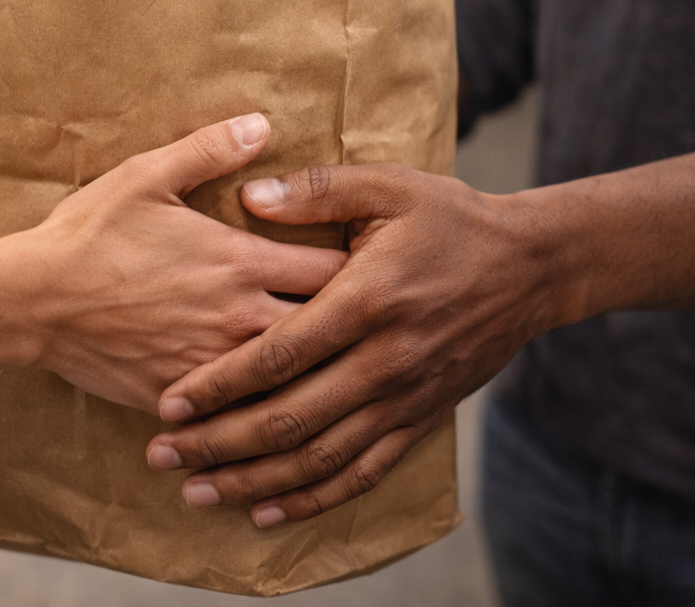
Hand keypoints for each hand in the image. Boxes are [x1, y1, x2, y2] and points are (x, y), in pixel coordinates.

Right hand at [0, 115, 348, 409]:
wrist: (32, 301)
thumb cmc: (90, 234)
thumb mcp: (148, 175)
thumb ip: (211, 149)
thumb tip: (264, 124)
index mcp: (240, 261)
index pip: (335, 270)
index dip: (364, 269)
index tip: (377, 268)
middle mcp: (239, 317)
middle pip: (329, 334)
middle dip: (355, 330)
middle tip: (373, 325)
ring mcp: (213, 364)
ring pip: (293, 384)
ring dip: (320, 377)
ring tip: (346, 375)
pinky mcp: (184, 398)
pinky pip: (241, 416)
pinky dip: (265, 413)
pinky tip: (282, 412)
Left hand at [143, 130, 694, 526]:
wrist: (533, 267)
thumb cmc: (451, 220)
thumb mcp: (387, 185)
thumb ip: (315, 189)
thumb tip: (247, 194)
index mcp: (366, 301)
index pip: (278, 356)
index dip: (220, 385)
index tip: (169, 402)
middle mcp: (383, 361)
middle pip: (288, 420)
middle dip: (219, 443)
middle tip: (161, 455)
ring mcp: (403, 398)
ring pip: (319, 458)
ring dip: (254, 480)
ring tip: (199, 491)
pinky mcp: (421, 419)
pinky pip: (362, 472)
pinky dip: (313, 497)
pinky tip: (268, 510)